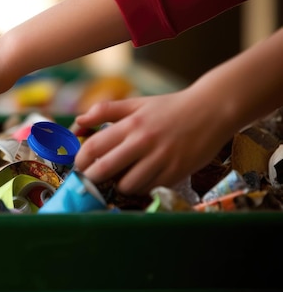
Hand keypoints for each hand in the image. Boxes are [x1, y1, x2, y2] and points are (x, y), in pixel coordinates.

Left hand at [73, 88, 235, 194]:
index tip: (79, 166)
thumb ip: (105, 111)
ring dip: (118, 186)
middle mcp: (143, 141)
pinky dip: (140, 187)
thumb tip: (78, 122)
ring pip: (126, 185)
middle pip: (104, 170)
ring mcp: (160, 158)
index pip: (93, 147)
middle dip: (92, 179)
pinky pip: (148, 188)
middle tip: (91, 180)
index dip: (80, 161)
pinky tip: (142, 179)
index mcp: (130, 123)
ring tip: (121, 178)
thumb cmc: (170, 108)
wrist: (213, 110)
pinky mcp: (176, 172)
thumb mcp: (137, 103)